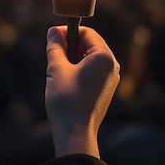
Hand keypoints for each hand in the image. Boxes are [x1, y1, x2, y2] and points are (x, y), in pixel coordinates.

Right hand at [45, 25, 120, 157]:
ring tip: (57, 67)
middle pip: (90, 44)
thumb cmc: (66, 99)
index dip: (68, 31)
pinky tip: (65, 80)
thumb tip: (53, 31)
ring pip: (90, 59)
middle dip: (71, 45)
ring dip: (73, 58)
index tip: (52, 36)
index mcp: (104, 57)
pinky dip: (79, 70)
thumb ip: (55, 46)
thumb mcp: (56, 68)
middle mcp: (112, 67)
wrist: (75, 133)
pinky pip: (92, 72)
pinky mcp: (105, 91)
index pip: (87, 33)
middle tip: (53, 52)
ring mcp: (110, 80)